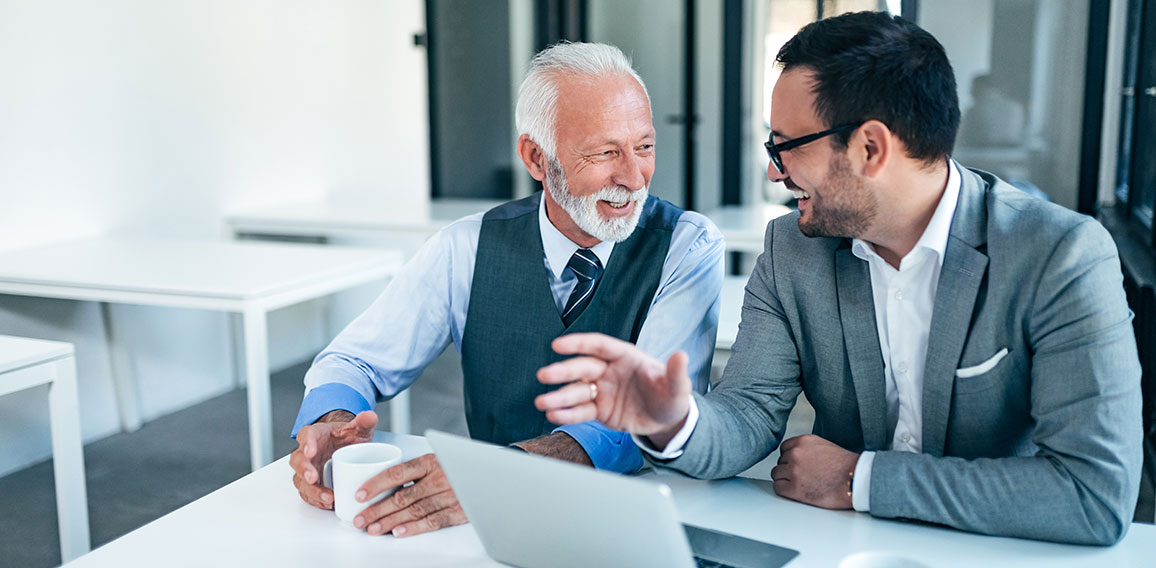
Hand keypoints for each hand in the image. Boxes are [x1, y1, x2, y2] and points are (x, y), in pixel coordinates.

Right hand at [289, 410, 377, 508]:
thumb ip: (363, 422)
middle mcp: (306, 453)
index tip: (311, 451)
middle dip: (304, 470)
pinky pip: (308, 494)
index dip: (307, 443)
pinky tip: (328, 504)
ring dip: (311, 490)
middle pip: (297, 460)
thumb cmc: (347, 437)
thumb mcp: (357, 429)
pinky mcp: (312, 484)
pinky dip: (316, 500)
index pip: (306, 435)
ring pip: (300, 480)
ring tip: (327, 497)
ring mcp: (308, 469)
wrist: (346, 448)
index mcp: (314, 434)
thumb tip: (370, 415)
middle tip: (313, 478)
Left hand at [352, 453, 465, 536]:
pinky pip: (434, 521)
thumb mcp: (435, 461)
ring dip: (391, 521)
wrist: (488, 474)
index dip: (376, 484)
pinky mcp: (459, 511)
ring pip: (414, 511)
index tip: (360, 495)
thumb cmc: (456, 468)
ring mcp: (450, 494)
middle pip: (402, 496)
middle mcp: (439, 477)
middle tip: (361, 519)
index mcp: (430, 462)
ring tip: (374, 529)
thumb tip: (380, 484)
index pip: (397, 473)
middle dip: (377, 509)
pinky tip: (399, 532)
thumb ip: (413, 471)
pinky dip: (415, 528)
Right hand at [535, 333, 691, 438]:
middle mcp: (609, 371)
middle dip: (563, 372)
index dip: (578, 343)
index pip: (598, 346)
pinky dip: (567, 414)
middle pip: (582, 368)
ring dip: (559, 396)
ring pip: (577, 391)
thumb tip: (681, 356)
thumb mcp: (677, 387)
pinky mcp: (599, 410)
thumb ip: (675, 372)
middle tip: (545, 375)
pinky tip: (553, 415)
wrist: (667, 421)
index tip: (558, 344)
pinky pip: (581, 411)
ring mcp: (602, 390)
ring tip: (542, 402)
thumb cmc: (670, 396)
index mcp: (625, 357)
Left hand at [769, 434, 858, 509]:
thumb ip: (808, 449)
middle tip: (801, 477)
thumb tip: (798, 457)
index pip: (784, 449)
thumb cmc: (847, 467)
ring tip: (801, 484)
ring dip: (786, 480)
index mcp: (803, 441)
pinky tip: (796, 492)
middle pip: (780, 462)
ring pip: (777, 474)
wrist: (856, 480)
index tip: (796, 465)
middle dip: (788, 470)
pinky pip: (778, 487)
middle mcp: (796, 453)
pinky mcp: (794, 488)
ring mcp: (794, 470)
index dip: (790, 459)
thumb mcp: (824, 447)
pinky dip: (785, 490)